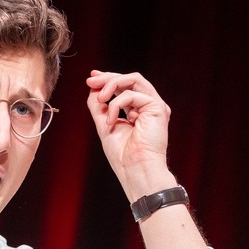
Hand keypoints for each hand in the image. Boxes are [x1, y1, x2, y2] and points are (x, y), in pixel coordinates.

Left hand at [86, 70, 175, 199]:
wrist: (135, 170)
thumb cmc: (123, 156)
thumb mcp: (105, 125)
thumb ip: (99, 107)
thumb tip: (92, 88)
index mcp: (138, 110)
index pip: (124, 87)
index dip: (107, 79)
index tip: (90, 79)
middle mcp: (148, 106)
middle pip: (130, 79)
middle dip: (108, 77)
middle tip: (90, 80)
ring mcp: (154, 106)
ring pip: (134, 80)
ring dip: (112, 85)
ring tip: (99, 98)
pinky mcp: (158, 108)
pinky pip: (132, 95)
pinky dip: (116, 105)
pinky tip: (110, 121)